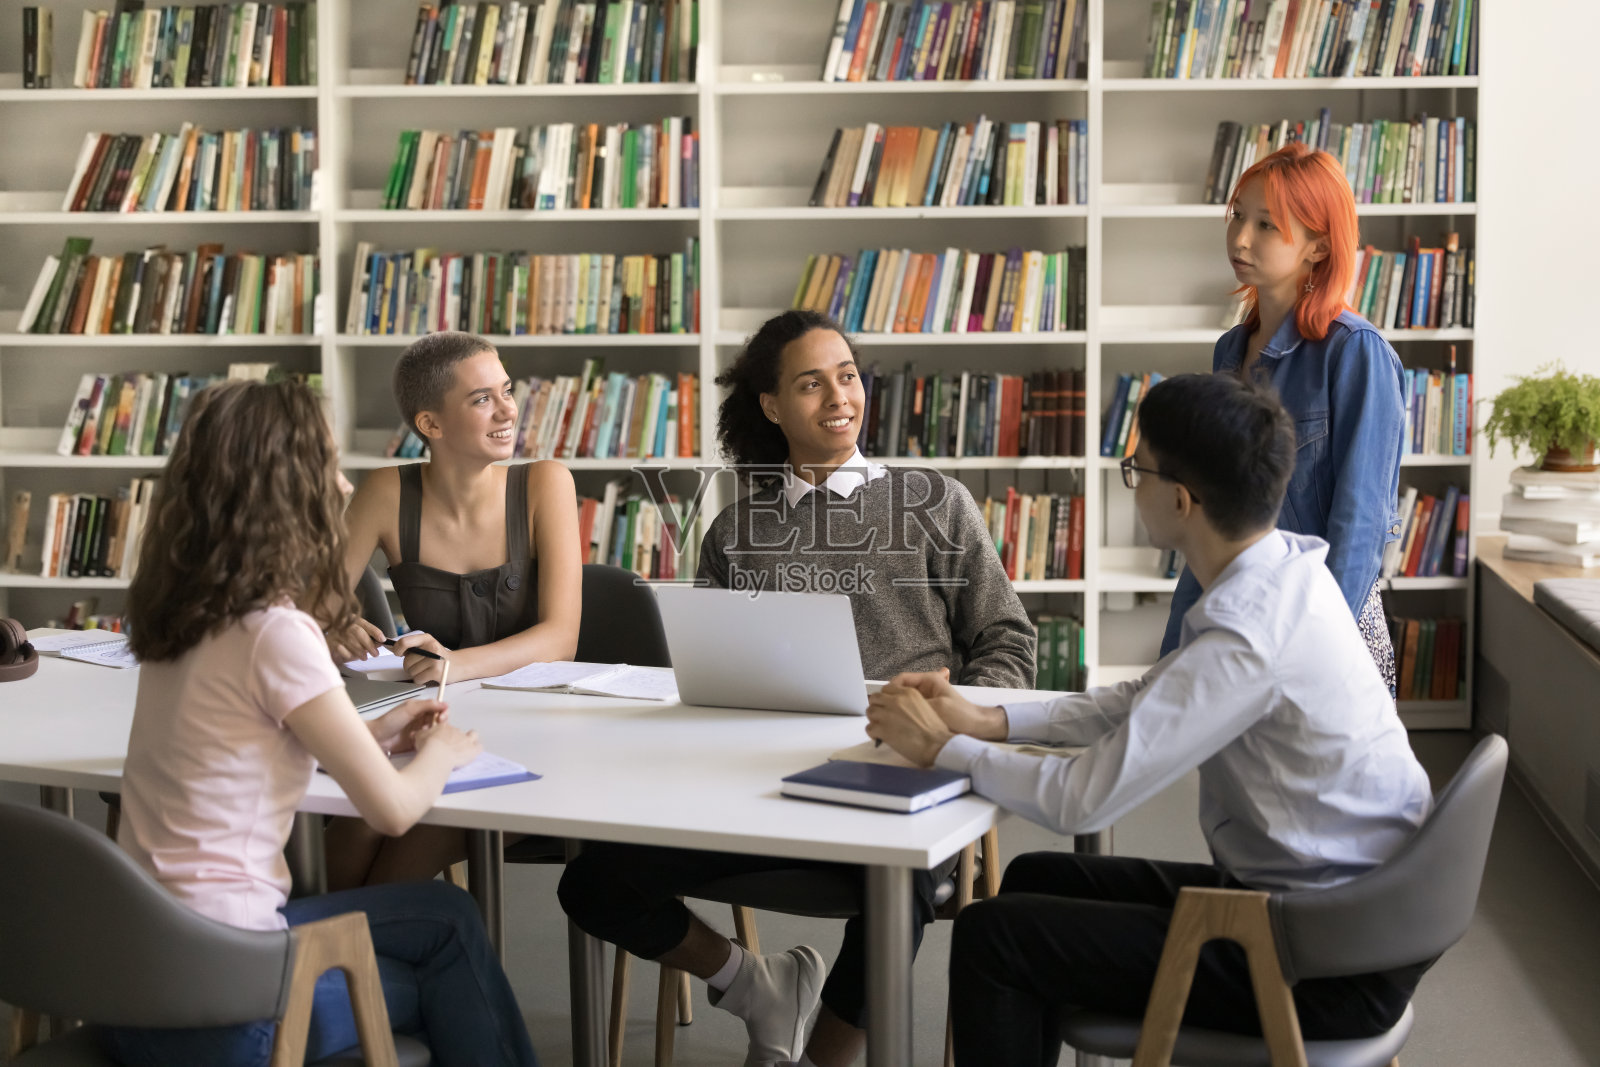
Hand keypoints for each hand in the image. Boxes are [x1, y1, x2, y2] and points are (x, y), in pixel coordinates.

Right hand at [327, 616, 384, 664]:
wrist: (324, 636)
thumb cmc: (345, 636)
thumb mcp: (358, 633)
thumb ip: (369, 636)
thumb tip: (382, 641)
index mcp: (352, 619)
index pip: (365, 624)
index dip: (375, 631)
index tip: (383, 640)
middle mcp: (344, 623)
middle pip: (358, 632)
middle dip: (368, 644)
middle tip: (375, 653)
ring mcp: (336, 631)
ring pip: (350, 640)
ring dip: (359, 651)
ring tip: (365, 657)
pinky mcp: (329, 640)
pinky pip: (340, 647)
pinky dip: (348, 653)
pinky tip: (352, 657)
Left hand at [369, 698, 447, 754]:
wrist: (377, 737)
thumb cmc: (390, 721)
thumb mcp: (409, 709)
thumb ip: (427, 705)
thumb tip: (445, 703)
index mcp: (420, 708)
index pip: (438, 708)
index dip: (443, 712)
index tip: (441, 718)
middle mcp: (421, 719)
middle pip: (439, 720)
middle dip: (438, 724)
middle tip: (432, 727)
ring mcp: (420, 731)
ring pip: (435, 731)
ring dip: (430, 732)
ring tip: (420, 733)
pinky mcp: (418, 742)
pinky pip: (429, 742)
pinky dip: (425, 741)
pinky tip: (415, 740)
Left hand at [389, 631, 451, 685]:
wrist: (457, 665)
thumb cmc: (438, 656)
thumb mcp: (426, 645)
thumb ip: (411, 646)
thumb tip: (390, 647)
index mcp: (426, 638)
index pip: (404, 642)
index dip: (397, 649)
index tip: (398, 653)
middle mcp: (431, 647)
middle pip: (407, 661)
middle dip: (408, 666)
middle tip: (418, 665)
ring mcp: (434, 660)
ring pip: (411, 671)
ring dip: (415, 673)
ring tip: (425, 670)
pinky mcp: (436, 671)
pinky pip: (417, 679)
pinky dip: (420, 679)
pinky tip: (428, 675)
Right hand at [414, 716, 480, 768]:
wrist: (437, 754)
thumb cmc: (427, 746)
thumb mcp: (419, 737)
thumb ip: (419, 734)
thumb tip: (416, 733)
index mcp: (444, 727)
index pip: (446, 727)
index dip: (444, 734)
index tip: (441, 739)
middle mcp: (456, 731)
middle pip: (458, 732)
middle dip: (455, 738)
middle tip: (449, 748)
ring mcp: (466, 740)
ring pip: (473, 734)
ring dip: (471, 739)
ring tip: (466, 747)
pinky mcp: (472, 749)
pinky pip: (479, 747)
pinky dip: (477, 749)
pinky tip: (473, 753)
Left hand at [865, 685, 955, 767]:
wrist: (937, 744)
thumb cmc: (935, 730)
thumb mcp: (926, 706)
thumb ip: (909, 703)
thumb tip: (898, 708)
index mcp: (908, 693)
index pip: (886, 689)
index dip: (885, 698)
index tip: (886, 705)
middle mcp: (896, 701)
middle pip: (875, 698)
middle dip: (877, 707)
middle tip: (881, 716)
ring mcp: (888, 714)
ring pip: (870, 711)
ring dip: (874, 720)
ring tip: (881, 728)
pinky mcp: (882, 729)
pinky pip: (869, 728)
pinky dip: (873, 733)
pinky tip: (880, 737)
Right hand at [886, 670, 1007, 740]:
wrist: (976, 728)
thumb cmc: (961, 714)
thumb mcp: (939, 707)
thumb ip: (918, 703)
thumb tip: (896, 703)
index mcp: (929, 680)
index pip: (901, 679)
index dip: (890, 688)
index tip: (882, 699)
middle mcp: (925, 687)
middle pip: (900, 689)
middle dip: (890, 698)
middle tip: (880, 709)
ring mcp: (925, 699)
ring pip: (903, 700)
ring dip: (895, 707)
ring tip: (886, 716)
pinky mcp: (926, 710)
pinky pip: (909, 709)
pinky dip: (902, 714)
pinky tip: (897, 722)